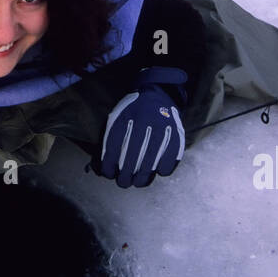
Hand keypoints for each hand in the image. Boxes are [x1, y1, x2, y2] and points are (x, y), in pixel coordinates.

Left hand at [91, 67, 187, 188]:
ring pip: (150, 163)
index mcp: (124, 118)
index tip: (108, 174)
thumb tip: (101, 168)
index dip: (109, 166)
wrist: (158, 94)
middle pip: (131, 159)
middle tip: (123, 182)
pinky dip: (162, 170)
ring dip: (142, 178)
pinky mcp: (176, 136)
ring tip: (137, 182)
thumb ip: (108, 140)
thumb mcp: (116, 117)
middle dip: (125, 176)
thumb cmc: (133, 112)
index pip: (113, 149)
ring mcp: (161, 129)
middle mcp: (143, 123)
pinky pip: (169, 160)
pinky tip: (156, 171)